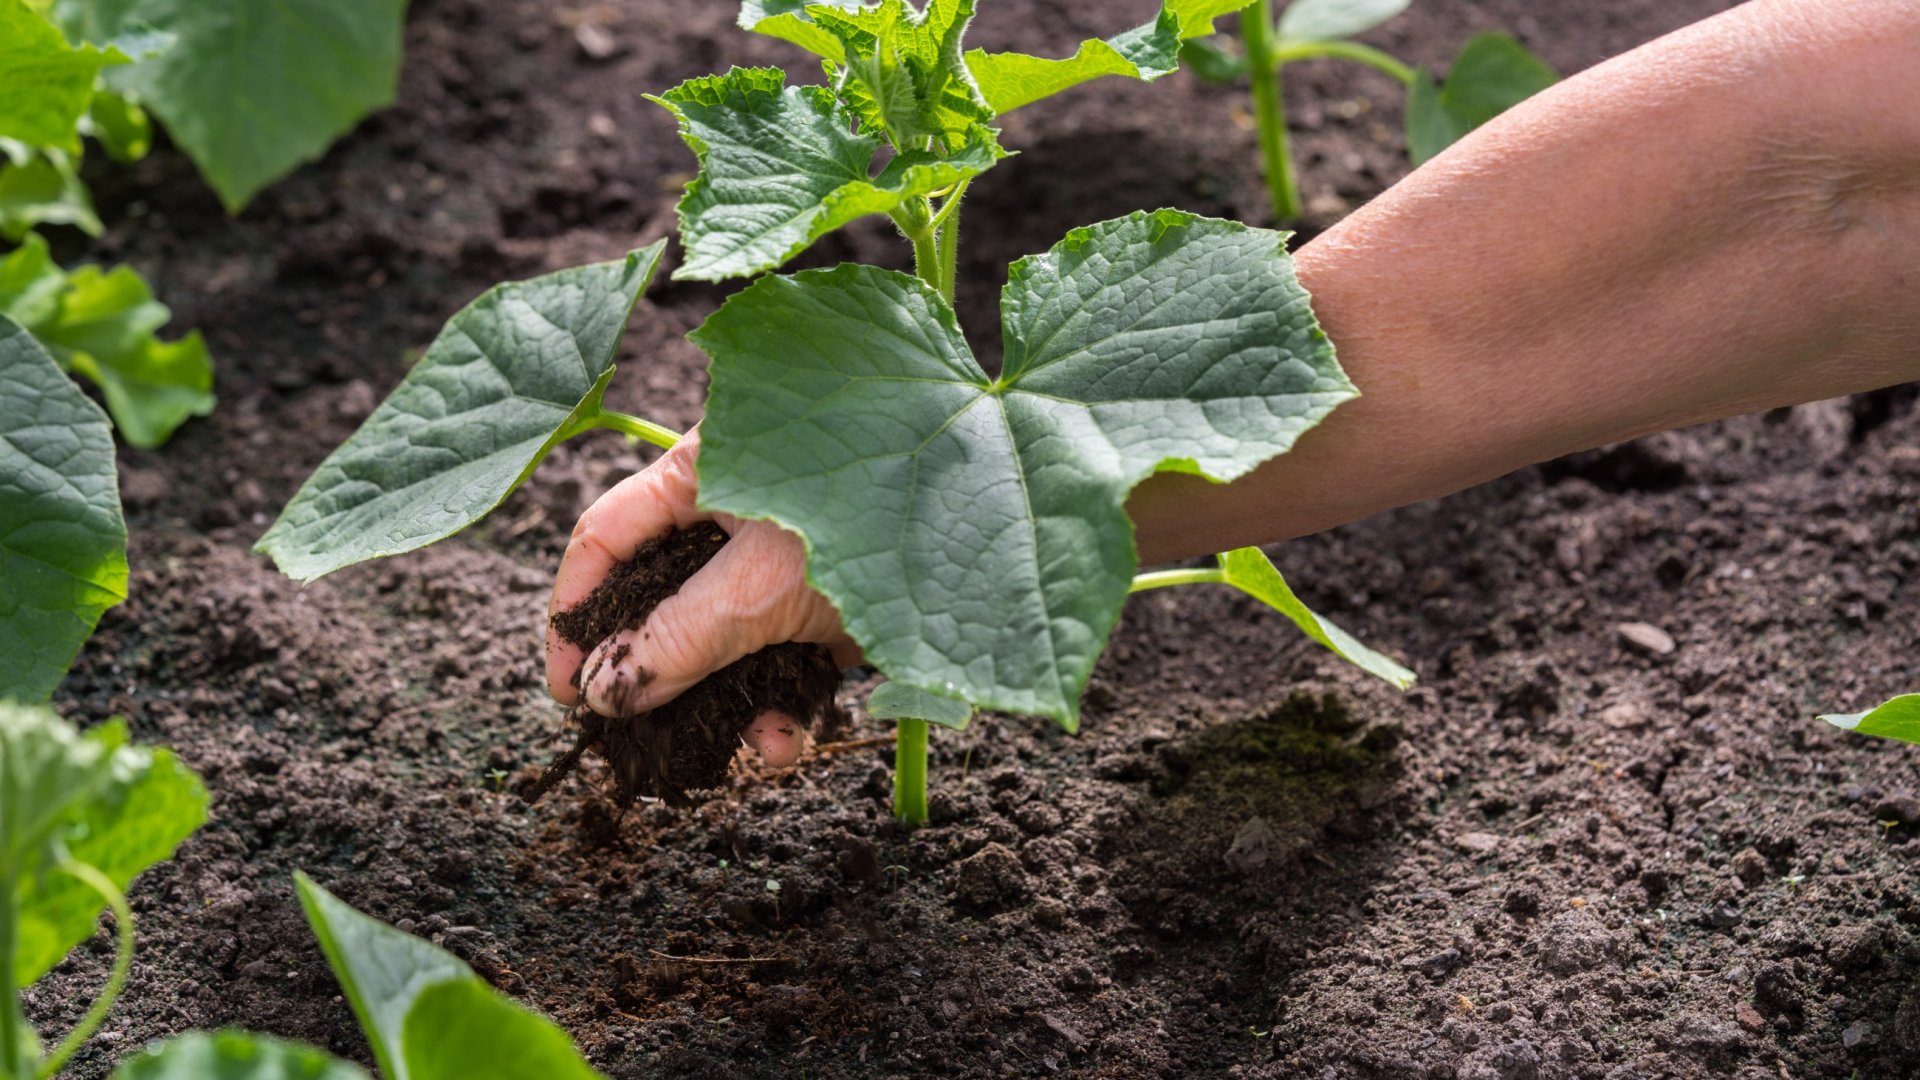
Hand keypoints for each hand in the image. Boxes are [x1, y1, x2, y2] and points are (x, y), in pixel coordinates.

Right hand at [545, 427, 859, 764]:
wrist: (1007, 540)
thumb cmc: (880, 520)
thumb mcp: (759, 587)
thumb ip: (675, 640)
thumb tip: (602, 693)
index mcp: (705, 466)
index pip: (606, 537)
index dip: (575, 614)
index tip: (566, 693)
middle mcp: (743, 503)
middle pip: (668, 596)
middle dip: (660, 675)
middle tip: (641, 741)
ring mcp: (792, 554)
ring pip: (730, 636)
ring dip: (728, 702)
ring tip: (743, 753)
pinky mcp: (838, 597)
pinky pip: (789, 652)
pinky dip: (784, 698)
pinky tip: (789, 739)